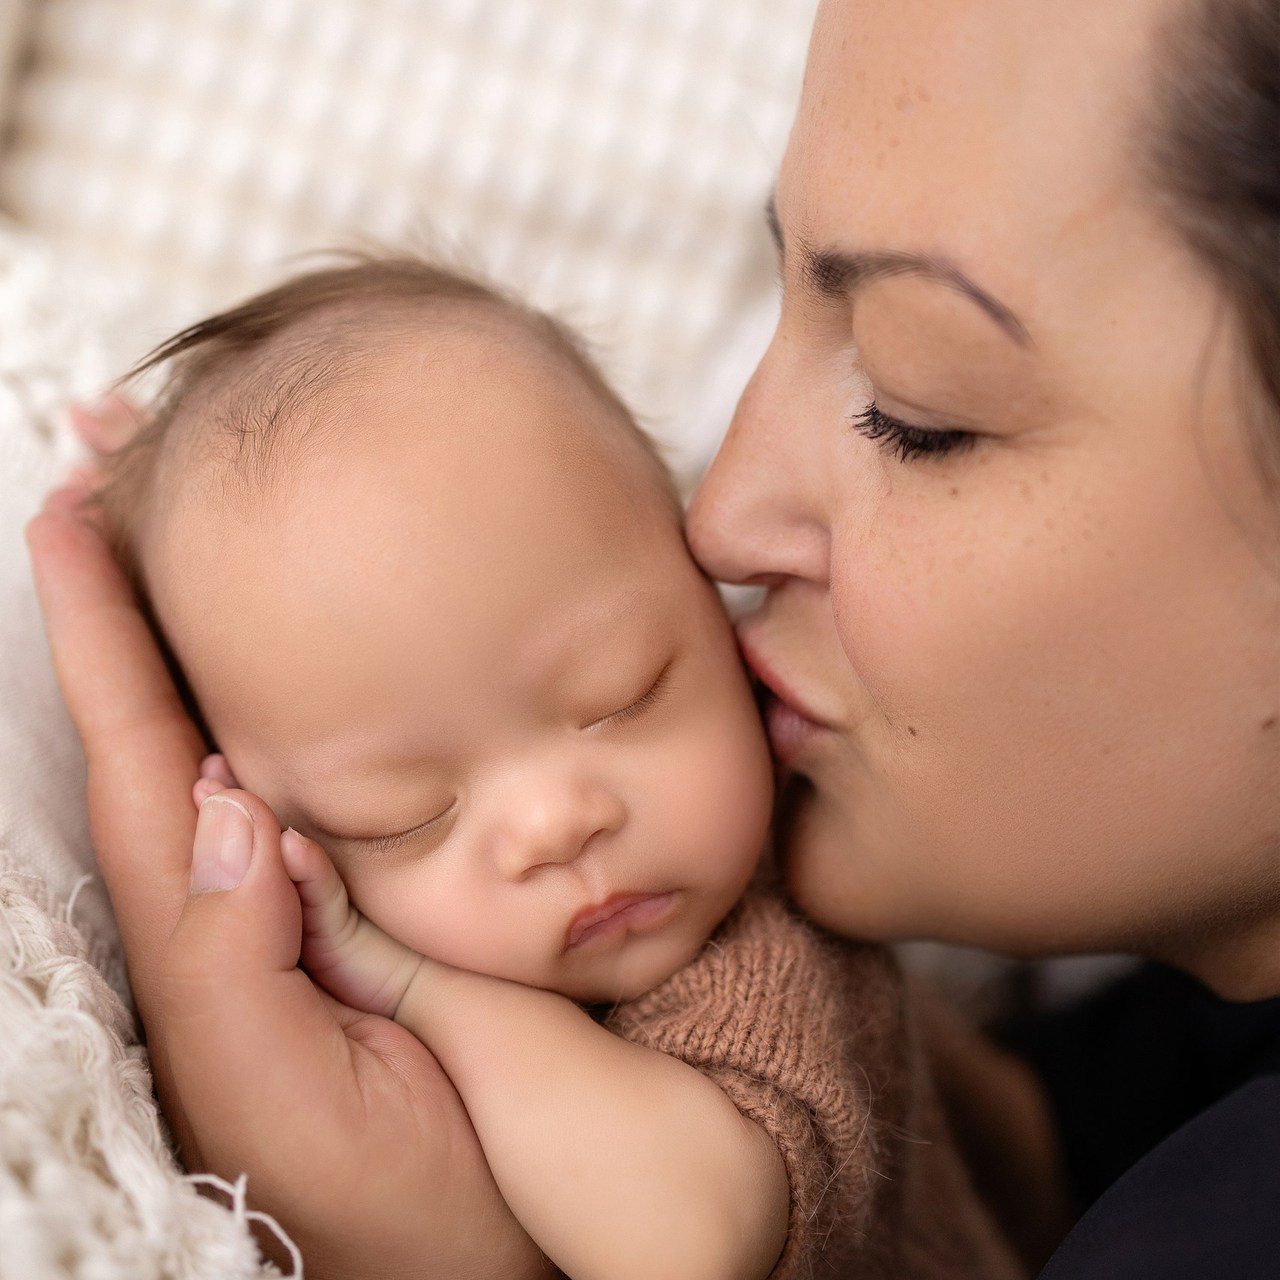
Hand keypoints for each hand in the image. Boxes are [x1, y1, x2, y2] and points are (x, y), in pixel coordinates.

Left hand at [26, 481, 550, 1278]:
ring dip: (191, 629)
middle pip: (163, 725)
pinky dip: (275, 700)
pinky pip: (312, 781)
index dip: (102, 635)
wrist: (514, 1252)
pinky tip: (286, 653)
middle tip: (111, 472)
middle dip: (126, 599)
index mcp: (205, 946)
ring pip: (231, 739)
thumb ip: (233, 965)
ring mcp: (300, 905)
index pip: (139, 758)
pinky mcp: (369, 909)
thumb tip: (221, 799)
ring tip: (173, 525)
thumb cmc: (411, 1202)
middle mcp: (237, 907)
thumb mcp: (293, 1108)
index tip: (75, 508)